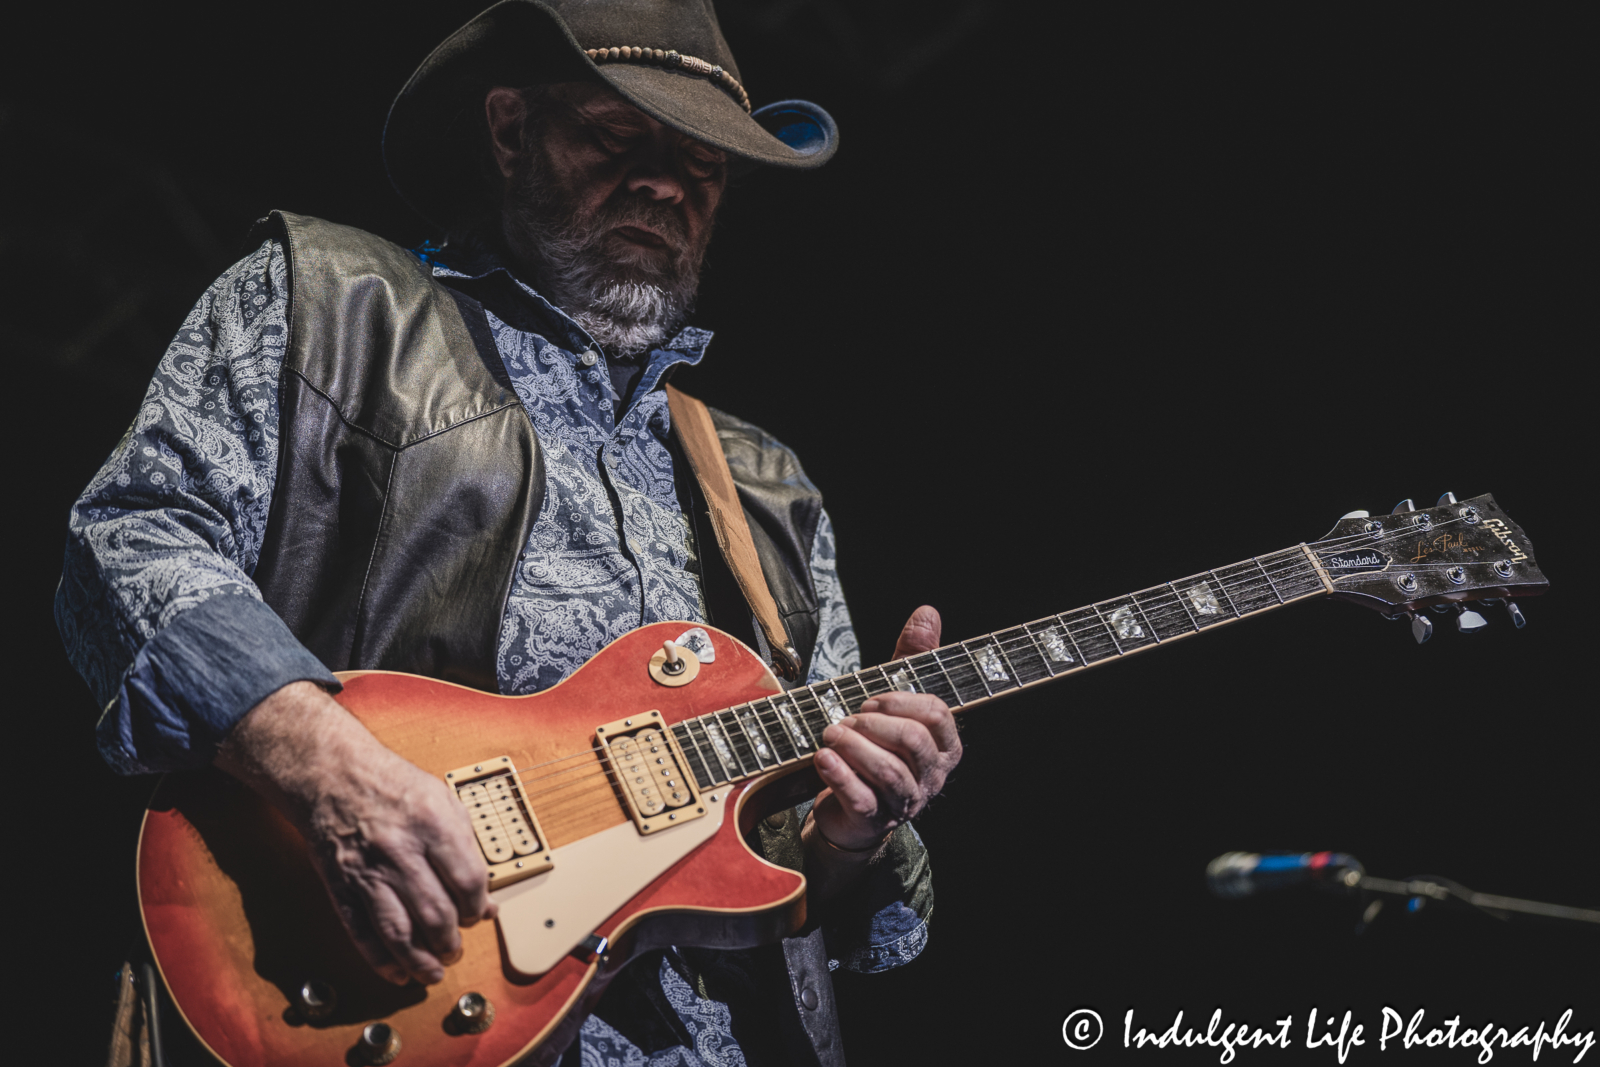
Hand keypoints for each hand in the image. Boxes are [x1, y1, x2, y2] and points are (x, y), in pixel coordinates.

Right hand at [215, 681, 494, 984]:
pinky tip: (397, 972)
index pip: (468, 882)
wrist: (331, 775)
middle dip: (451, 943)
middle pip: (436, 914)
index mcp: (433, 824)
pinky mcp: (341, 886)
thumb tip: (485, 902)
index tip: (477, 915)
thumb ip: (467, 851)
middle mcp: (400, 850)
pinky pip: (361, 934)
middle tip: (455, 950)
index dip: (477, 908)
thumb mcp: (442, 801)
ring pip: (398, 933)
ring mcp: (368, 871)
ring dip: (420, 961)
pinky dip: (380, 961)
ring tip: (433, 971)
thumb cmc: (391, 786)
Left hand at [809, 606, 961, 851]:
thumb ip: (913, 658)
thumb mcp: (895, 697)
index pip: (937, 715)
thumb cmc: (878, 744)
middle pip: (913, 742)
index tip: (871, 698)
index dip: (901, 701)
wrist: (851, 807)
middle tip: (847, 718)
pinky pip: (862, 799)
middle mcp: (931, 775)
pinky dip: (839, 775)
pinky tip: (821, 758)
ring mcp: (905, 801)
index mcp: (944, 745)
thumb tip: (927, 612)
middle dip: (875, 723)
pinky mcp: (874, 820)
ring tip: (829, 733)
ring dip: (854, 747)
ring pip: (889, 772)